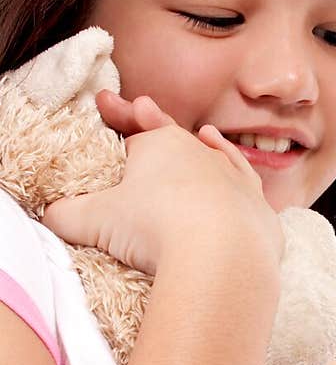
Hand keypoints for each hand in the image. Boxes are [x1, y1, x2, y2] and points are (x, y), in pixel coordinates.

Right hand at [41, 91, 283, 276]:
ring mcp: (233, 178)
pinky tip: (234, 169)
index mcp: (159, 145)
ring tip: (200, 134)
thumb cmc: (157, 230)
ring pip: (215, 153)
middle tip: (135, 107)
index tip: (104, 112)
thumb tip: (50, 217)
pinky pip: (245, 181)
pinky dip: (236, 169)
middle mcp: (199, 152)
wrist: (222, 257)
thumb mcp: (96, 222)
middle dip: (149, 120)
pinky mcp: (256, 208)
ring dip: (204, 143)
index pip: (132, 135)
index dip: (115, 127)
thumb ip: (67, 215)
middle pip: (170, 136)